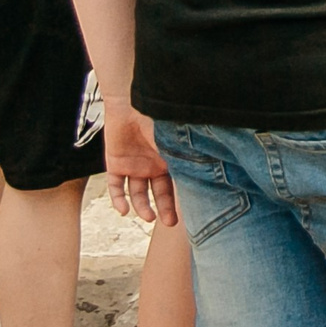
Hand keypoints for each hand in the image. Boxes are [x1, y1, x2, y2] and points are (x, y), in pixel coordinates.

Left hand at [104, 103, 180, 225]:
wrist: (132, 104)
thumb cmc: (158, 121)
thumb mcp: (175, 145)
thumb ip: (186, 162)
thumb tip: (209, 180)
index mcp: (168, 160)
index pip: (174, 185)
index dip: (178, 200)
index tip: (185, 215)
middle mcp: (152, 165)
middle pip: (158, 193)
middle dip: (164, 209)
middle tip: (169, 222)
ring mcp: (133, 165)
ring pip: (137, 193)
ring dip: (142, 207)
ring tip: (148, 217)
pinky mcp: (116, 164)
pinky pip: (115, 187)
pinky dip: (118, 200)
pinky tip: (124, 211)